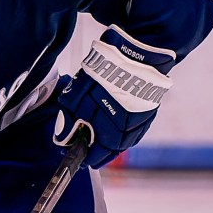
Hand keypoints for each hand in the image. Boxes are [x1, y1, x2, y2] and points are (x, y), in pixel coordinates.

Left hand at [53, 31, 172, 167]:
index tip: (75, 157)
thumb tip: (63, 138)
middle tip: (88, 153)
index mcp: (109, 134)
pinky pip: (136, 129)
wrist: (135, 54)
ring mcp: (141, 122)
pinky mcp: (149, 111)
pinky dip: (124, 132)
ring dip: (112, 143)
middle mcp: (128, 133)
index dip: (84, 158)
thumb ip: (67, 120)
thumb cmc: (103, 75)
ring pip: (125, 141)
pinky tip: (117, 128)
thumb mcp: (74, 97)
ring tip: (100, 141)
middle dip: (98, 153)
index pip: (95, 155)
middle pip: (112, 151)